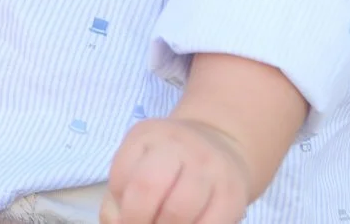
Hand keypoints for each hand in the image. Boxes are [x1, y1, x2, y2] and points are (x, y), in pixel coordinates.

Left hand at [102, 117, 252, 223]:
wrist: (222, 145)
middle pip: (148, 186)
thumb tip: (116, 223)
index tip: (126, 219)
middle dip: (138, 219)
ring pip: (180, 211)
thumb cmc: (167, 165)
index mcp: (146, 135)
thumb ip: (118, 197)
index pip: (122, 176)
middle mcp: (179, 144)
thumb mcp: (137, 165)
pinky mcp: (233, 194)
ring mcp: (209, 167)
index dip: (120, 208)